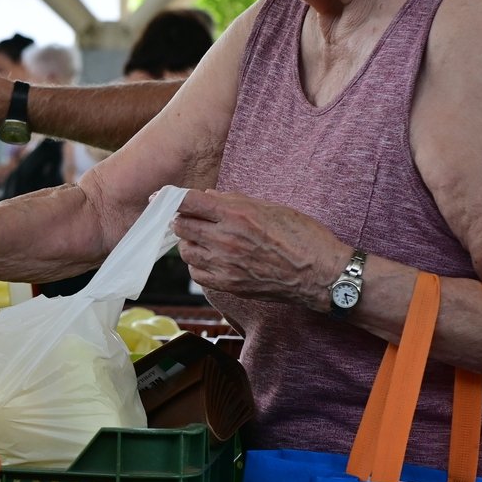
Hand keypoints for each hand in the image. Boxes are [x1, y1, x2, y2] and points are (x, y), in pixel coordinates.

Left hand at [171, 189, 346, 307]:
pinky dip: (199, 264)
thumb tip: (206, 196)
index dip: (170, 198)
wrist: (321, 274)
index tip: (160, 198)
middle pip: (180, 226)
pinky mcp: (228, 285)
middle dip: (182, 220)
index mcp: (236, 215)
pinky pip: (196, 273)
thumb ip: (234, 201)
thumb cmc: (303, 237)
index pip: (188, 202)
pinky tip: (214, 258)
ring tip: (208, 240)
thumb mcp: (271, 207)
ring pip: (185, 251)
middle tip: (192, 219)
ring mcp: (225, 265)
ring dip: (190, 243)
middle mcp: (225, 240)